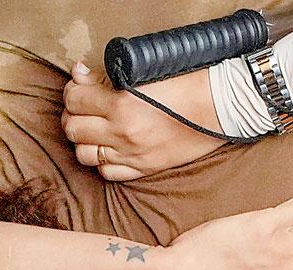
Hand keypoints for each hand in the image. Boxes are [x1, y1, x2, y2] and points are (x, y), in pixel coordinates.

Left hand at [62, 63, 226, 181]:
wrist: (219, 107)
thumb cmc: (184, 83)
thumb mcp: (143, 73)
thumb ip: (105, 77)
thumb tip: (78, 74)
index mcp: (121, 104)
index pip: (74, 100)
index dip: (72, 92)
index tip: (80, 88)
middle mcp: (123, 132)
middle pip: (73, 129)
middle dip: (73, 116)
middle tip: (84, 109)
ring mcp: (132, 154)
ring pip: (84, 155)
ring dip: (84, 141)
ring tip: (94, 130)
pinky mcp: (144, 168)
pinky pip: (107, 173)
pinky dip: (102, 162)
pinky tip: (110, 148)